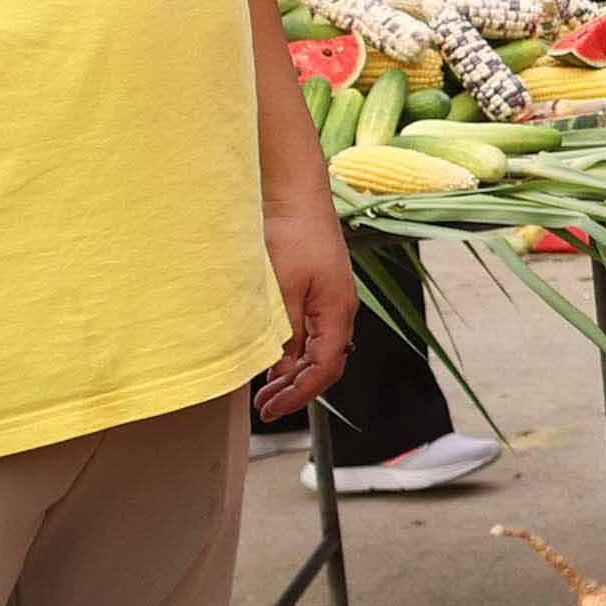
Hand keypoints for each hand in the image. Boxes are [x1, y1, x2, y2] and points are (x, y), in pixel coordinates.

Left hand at [255, 167, 355, 416]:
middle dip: (297, 390)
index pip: (324, 369)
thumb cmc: (291, 236)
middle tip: (265, 408)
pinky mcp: (320, 290)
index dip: (299, 395)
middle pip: (326, 365)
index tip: (272, 410)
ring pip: (319, 350)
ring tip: (266, 389)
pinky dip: (294, 352)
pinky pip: (313, 333)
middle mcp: (341, 310)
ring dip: (294, 373)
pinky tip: (274, 357)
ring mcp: (332, 300)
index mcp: (337, 312)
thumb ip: (284, 332)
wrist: (296, 196)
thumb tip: (282, 368)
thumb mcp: (282, 289)